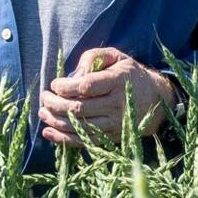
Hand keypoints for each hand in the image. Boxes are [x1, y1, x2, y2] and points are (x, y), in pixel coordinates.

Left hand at [39, 47, 175, 147]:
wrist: (155, 100)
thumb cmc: (129, 74)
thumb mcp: (115, 56)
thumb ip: (93, 57)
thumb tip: (74, 74)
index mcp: (117, 81)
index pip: (87, 86)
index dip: (66, 86)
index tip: (55, 83)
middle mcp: (116, 105)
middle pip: (79, 108)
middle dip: (55, 104)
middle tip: (44, 97)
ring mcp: (114, 124)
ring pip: (79, 126)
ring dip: (56, 121)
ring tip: (42, 112)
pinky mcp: (111, 138)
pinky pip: (84, 141)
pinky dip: (63, 139)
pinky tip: (48, 132)